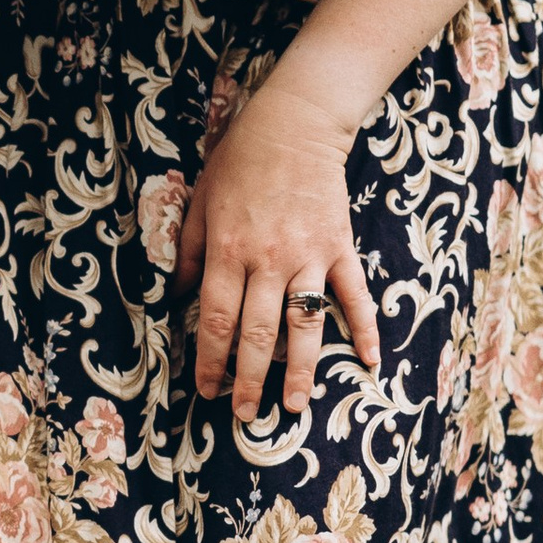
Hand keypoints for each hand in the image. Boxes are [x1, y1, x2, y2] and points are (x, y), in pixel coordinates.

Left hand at [177, 68, 378, 421]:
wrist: (294, 124)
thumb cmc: (238, 162)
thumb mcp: (198, 203)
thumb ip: (187, 253)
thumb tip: (174, 298)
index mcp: (227, 250)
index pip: (217, 319)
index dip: (211, 360)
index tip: (206, 390)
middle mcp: (268, 260)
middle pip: (258, 333)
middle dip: (249, 381)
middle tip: (245, 417)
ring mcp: (309, 256)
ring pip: (304, 325)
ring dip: (301, 372)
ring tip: (293, 409)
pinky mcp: (340, 248)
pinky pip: (354, 295)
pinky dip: (364, 329)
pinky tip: (369, 362)